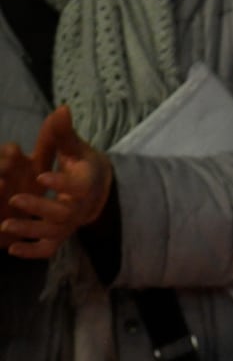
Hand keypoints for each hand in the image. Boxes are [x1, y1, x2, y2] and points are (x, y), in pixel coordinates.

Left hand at [1, 105, 112, 258]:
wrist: (96, 193)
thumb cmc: (80, 166)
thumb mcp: (74, 148)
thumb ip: (63, 133)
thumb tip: (61, 108)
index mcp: (85, 184)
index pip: (76, 187)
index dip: (60, 184)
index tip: (41, 176)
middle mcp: (79, 208)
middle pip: (62, 213)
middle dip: (39, 207)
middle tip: (14, 200)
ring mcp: (68, 225)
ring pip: (52, 233)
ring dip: (29, 230)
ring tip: (4, 225)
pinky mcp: (58, 237)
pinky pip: (47, 250)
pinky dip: (31, 252)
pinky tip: (11, 250)